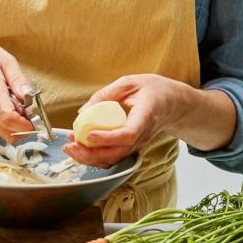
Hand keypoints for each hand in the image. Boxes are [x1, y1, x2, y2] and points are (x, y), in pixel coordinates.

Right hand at [0, 40, 33, 142]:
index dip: (26, 123)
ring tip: (16, 104)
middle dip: (25, 126)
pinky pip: (0, 130)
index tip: (36, 116)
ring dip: (17, 125)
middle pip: (10, 133)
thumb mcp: (5, 59)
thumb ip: (18, 79)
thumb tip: (29, 96)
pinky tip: (6, 106)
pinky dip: (8, 123)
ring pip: (6, 134)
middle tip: (29, 109)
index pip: (8, 117)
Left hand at [63, 74, 192, 167]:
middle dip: (91, 154)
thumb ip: (106, 93)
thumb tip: (83, 111)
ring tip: (70, 146)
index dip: (108, 138)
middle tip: (70, 144)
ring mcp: (137, 145)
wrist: (172, 104)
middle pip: (117, 154)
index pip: (128, 134)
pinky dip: (94, 156)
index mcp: (146, 116)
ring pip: (113, 160)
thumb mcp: (130, 82)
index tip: (90, 135)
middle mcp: (142, 136)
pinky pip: (112, 157)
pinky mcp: (131, 148)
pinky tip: (80, 147)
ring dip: (89, 158)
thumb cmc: (154, 90)